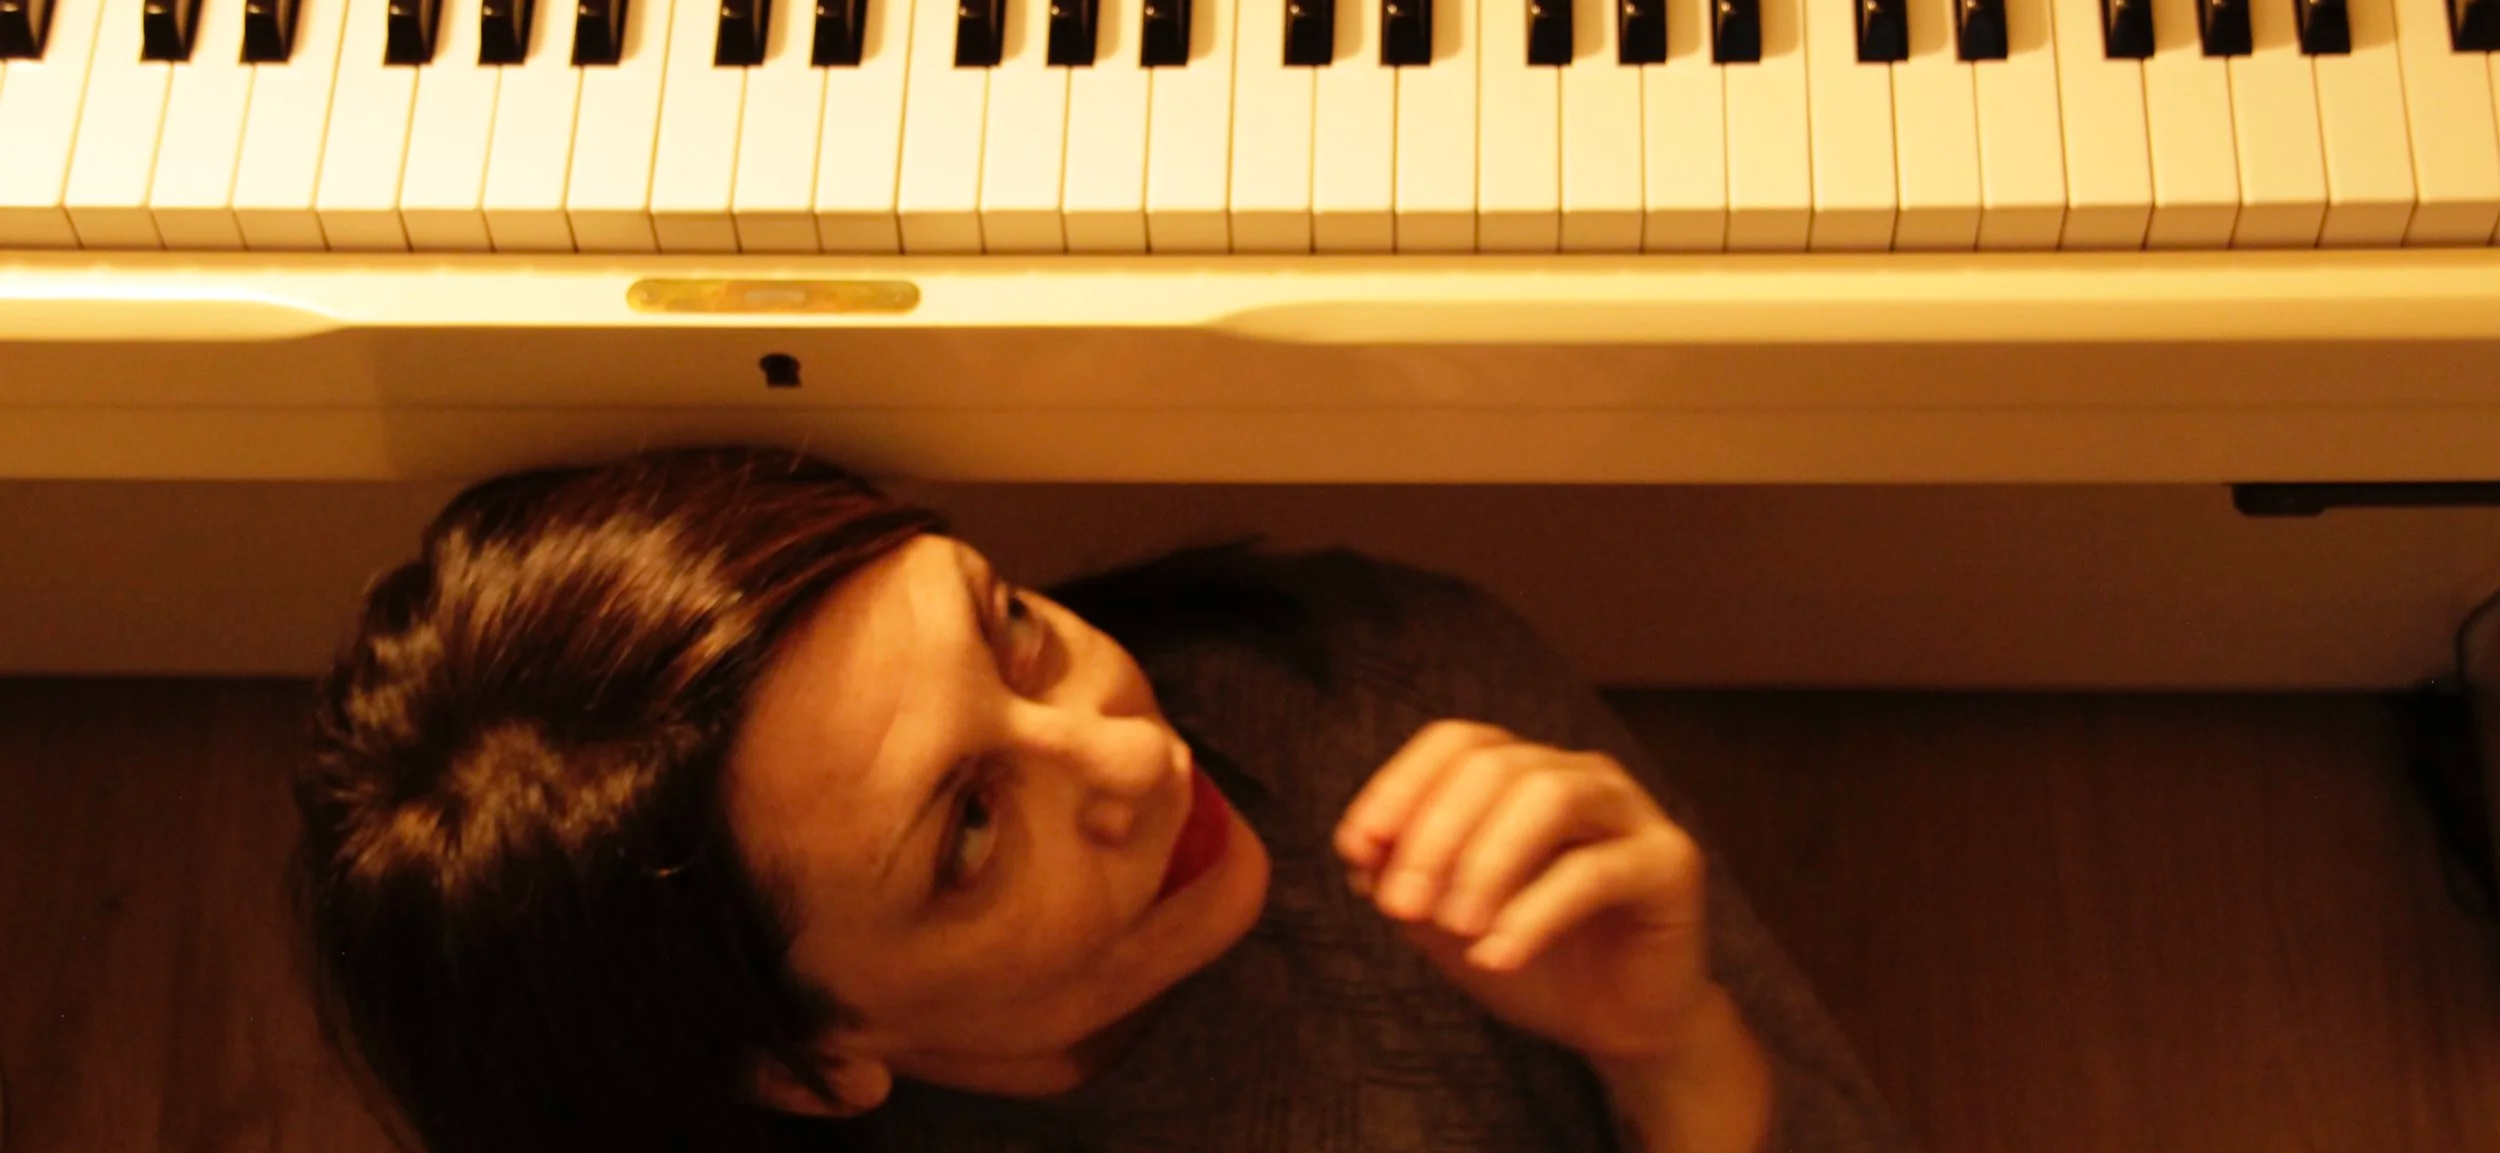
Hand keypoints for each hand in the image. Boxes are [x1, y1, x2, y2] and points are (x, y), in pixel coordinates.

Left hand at [1334, 720, 1715, 1062]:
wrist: (1616, 1024)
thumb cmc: (1533, 961)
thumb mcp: (1448, 923)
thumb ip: (1405, 881)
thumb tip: (1362, 853)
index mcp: (1523, 774)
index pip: (1455, 743)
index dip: (1401, 786)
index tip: (1356, 848)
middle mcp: (1577, 776)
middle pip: (1495, 765)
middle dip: (1436, 835)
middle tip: (1402, 906)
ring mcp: (1629, 812)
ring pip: (1550, 797)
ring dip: (1488, 860)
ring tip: (1457, 927)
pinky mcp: (1667, 863)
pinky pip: (1595, 870)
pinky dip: (1536, 913)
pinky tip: (1499, 957)